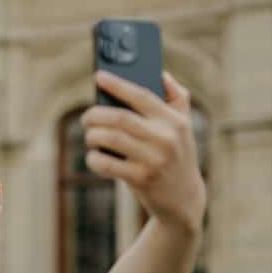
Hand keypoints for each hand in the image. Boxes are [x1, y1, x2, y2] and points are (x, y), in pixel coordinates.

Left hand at [80, 71, 206, 237]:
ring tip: (90, 135)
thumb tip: (160, 73)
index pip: (142, 96)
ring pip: (110, 138)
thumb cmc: (177, 155)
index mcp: (175, 121)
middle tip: (87, 117)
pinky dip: (94, 158)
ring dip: (92, 135)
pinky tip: (94, 156)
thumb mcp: (184, 126)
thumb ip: (176, 97)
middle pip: (120, 118)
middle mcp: (166, 138)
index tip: (99, 76)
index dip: (117, 85)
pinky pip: (107, 164)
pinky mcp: (142, 178)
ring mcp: (154, 159)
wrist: (184, 199)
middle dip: (96, 115)